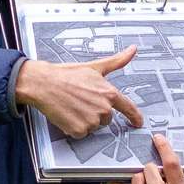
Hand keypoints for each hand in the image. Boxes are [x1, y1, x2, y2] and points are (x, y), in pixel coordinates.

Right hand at [15, 45, 144, 137]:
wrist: (44, 84)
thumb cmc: (66, 75)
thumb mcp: (94, 67)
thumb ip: (117, 61)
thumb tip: (132, 50)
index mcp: (109, 94)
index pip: (128, 108)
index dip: (135, 116)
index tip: (138, 122)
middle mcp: (103, 109)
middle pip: (107, 118)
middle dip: (97, 112)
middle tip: (82, 101)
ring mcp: (91, 121)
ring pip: (94, 126)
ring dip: (85, 120)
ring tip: (73, 106)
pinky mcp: (79, 130)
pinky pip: (81, 133)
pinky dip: (75, 127)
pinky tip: (68, 114)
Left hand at [108, 134, 183, 183]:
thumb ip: (172, 172)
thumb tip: (158, 151)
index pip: (172, 166)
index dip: (164, 149)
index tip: (158, 139)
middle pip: (153, 180)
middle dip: (149, 168)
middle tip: (150, 168)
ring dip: (137, 176)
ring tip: (141, 177)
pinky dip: (117, 181)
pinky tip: (118, 175)